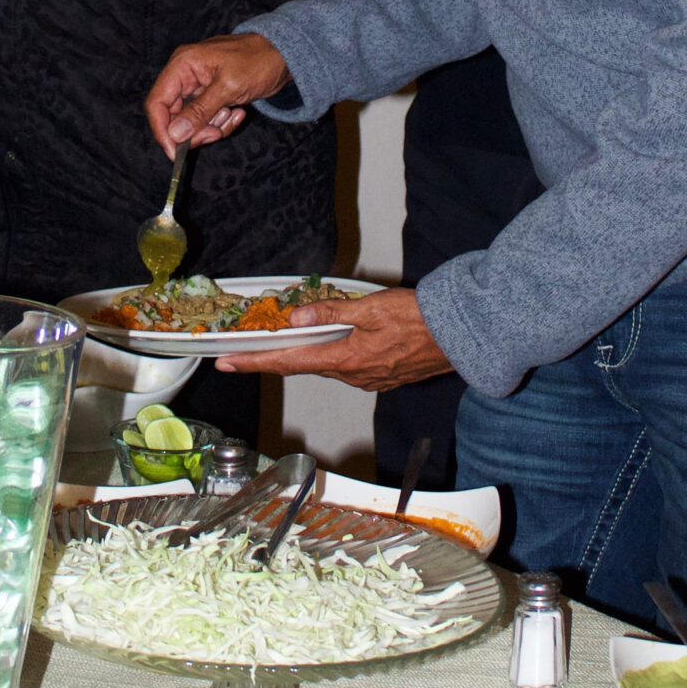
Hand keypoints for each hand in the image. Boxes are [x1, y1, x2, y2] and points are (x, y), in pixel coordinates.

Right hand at [145, 33, 288, 151]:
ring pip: (191, 121)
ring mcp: (198, 87)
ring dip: (211, 126)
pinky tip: (238, 113)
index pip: (157, 102)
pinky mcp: (211, 96)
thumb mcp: (228, 87)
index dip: (162, 130)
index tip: (174, 152)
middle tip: (215, 135)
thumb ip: (200, 110)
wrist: (284, 55)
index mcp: (182, 65)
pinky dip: (221, 123)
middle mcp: (185, 75)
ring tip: (233, 114)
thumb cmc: (257, 61)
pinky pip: (206, 119)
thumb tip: (175, 134)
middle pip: (173, 116)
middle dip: (193, 131)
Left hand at [213, 285, 452, 395]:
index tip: (226, 363)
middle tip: (246, 349)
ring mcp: (368, 379)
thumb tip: (297, 316)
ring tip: (286, 339)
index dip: (254, 362)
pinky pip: (347, 365)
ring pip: (326, 364)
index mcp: (345, 358)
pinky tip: (332, 340)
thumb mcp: (372, 308)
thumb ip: (332, 312)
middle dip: (274, 357)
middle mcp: (352, 375)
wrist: (460, 337)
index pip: (288, 361)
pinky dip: (331, 353)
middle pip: (304, 365)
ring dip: (305, 353)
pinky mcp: (381, 376)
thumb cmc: (420, 319)